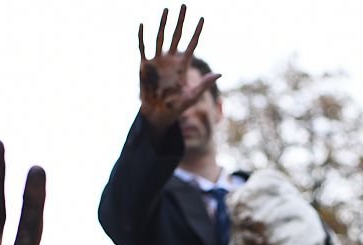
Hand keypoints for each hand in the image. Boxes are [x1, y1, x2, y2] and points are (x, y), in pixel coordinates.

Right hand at [138, 4, 219, 130]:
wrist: (158, 115)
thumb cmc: (176, 107)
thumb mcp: (192, 96)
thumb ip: (204, 84)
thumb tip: (220, 73)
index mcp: (182, 66)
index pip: (191, 45)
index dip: (196, 32)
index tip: (202, 19)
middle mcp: (170, 60)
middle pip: (176, 36)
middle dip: (180, 21)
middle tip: (184, 5)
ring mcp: (157, 62)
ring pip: (160, 38)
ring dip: (163, 24)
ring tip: (167, 9)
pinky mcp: (144, 66)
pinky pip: (143, 48)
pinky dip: (142, 37)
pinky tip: (143, 25)